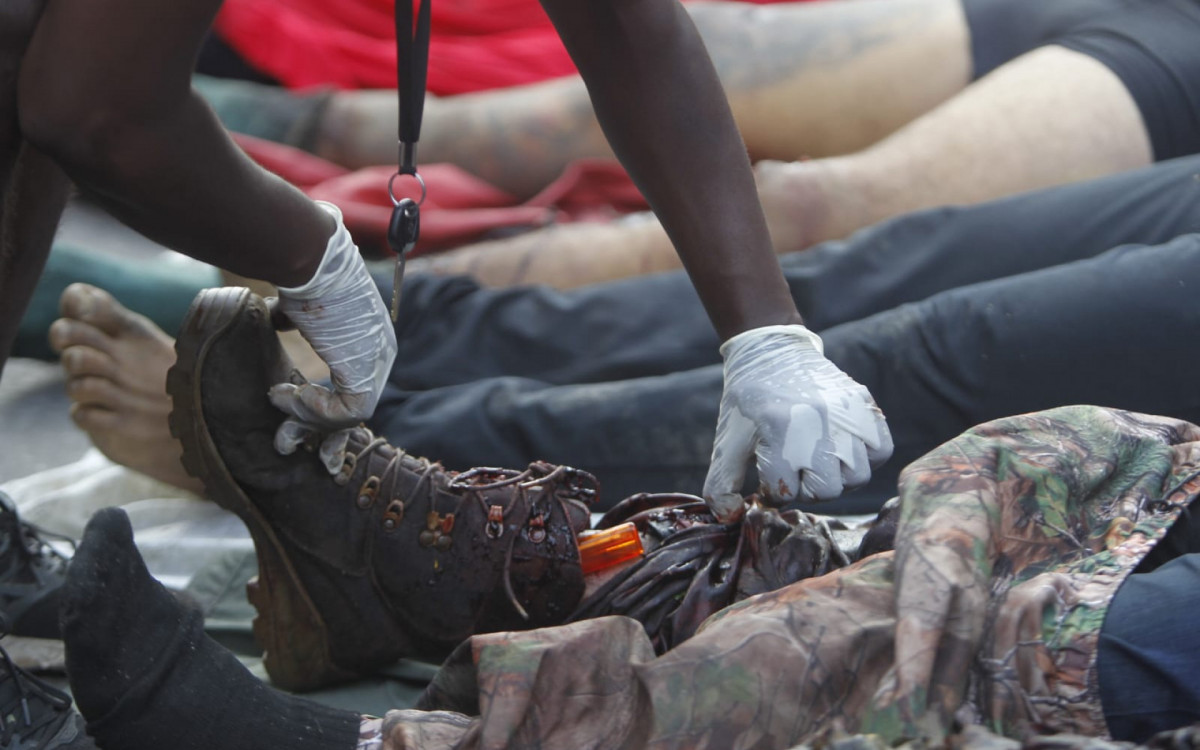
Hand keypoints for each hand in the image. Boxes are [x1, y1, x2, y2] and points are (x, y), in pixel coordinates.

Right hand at [269, 202, 396, 457]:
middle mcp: (381, 352)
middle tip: (285, 444)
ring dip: (306, 416)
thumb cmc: (301, 273)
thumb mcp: (300, 305)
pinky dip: (312, 410)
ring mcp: (377, 362)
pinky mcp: (366, 370)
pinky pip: (346, 413)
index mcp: (371, 338)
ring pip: (348, 416)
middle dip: (318, 430)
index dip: (326, 411)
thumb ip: (294, 321)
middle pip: (355, 408)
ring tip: (277, 396)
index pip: (357, 387)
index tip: (295, 421)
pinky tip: (288, 392)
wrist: (308, 258)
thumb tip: (274, 319)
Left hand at [702, 324, 891, 520]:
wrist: (771, 353)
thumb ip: (721, 486)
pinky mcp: (864, 404)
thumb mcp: (726, 443)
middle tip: (794, 473)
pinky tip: (842, 453)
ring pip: (857, 476)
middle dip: (806, 489)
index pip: (785, 492)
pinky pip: (881, 450)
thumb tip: (731, 519)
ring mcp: (846, 413)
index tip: (767, 478)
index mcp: (778, 431)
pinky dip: (865, 459)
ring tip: (818, 463)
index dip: (772, 493)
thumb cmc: (747, 405)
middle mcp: (817, 423)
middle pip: (826, 491)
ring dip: (836, 478)